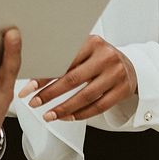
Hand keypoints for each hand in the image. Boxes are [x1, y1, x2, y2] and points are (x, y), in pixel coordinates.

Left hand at [17, 35, 135, 121]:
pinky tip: (67, 117)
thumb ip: (66, 56)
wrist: (129, 65)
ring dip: (63, 108)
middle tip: (34, 103)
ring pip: (86, 96)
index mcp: (92, 42)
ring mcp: (116, 74)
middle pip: (73, 79)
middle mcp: (106, 56)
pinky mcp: (123, 90)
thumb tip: (34, 68)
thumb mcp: (85, 49)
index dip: (44, 76)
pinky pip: (98, 107)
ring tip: (48, 115)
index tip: (29, 87)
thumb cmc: (99, 57)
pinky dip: (81, 114)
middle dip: (50, 94)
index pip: (63, 61)